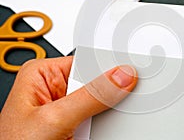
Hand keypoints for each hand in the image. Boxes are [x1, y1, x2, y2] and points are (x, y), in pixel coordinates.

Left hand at [0, 56, 137, 139]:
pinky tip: (96, 130)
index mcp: (43, 74)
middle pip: (95, 83)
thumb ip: (90, 97)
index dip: (109, 68)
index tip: (131, 74)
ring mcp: (65, 107)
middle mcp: (55, 87)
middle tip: (117, 102)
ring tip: (94, 125)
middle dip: (108, 94)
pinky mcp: (72, 124)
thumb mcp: (54, 118)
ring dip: (105, 113)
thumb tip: (121, 76)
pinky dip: (102, 125)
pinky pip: (96, 118)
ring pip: (99, 103)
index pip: (86, 62)